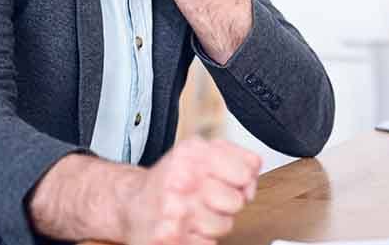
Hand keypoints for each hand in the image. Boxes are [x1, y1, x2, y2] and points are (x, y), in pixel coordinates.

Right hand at [125, 137, 260, 244]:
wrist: (132, 203)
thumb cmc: (170, 178)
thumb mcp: (199, 153)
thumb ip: (233, 155)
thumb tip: (256, 167)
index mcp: (193, 153)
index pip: (245, 171)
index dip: (244, 180)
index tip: (233, 180)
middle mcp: (182, 178)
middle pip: (236, 201)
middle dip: (228, 203)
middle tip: (211, 197)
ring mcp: (175, 209)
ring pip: (224, 225)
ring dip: (214, 223)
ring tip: (197, 212)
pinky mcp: (169, 238)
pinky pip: (208, 244)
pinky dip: (201, 239)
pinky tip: (188, 226)